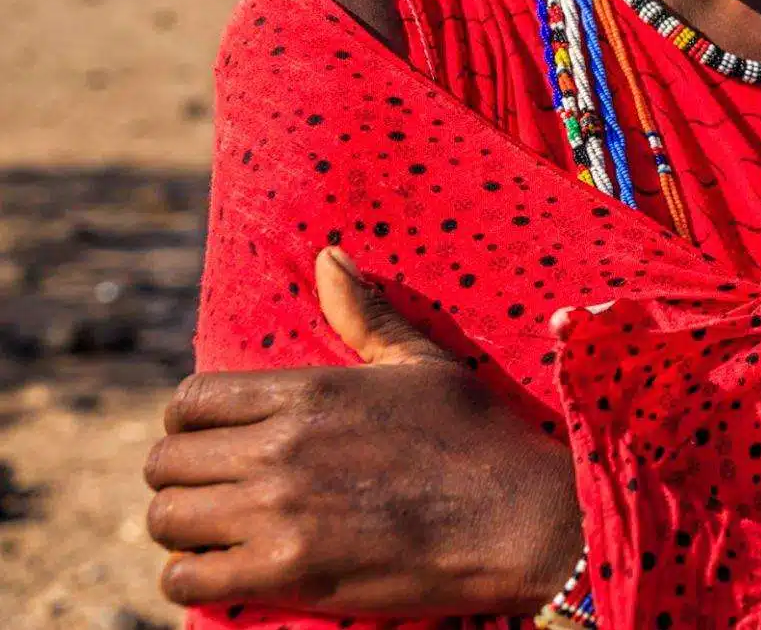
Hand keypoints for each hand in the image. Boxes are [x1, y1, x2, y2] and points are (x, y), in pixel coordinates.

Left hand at [144, 248, 582, 614]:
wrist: (518, 518)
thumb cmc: (477, 436)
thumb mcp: (423, 362)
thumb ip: (365, 314)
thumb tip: (327, 257)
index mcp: (307, 390)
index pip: (190, 401)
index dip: (190, 422)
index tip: (214, 440)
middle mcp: (280, 446)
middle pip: (166, 463)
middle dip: (183, 476)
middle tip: (218, 490)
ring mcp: (278, 512)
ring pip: (167, 520)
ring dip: (186, 527)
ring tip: (220, 530)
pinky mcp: (287, 573)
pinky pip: (187, 579)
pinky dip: (195, 577)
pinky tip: (230, 569)